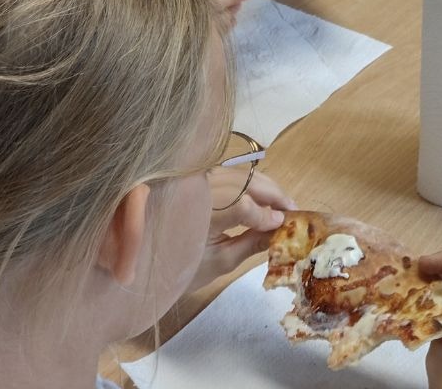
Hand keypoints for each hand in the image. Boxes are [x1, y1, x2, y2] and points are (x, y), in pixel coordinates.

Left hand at [187, 171, 294, 290]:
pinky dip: (250, 184)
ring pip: (241, 174)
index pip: (241, 205)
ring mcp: (197, 178)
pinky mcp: (198, 175)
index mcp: (199, 212)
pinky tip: (260, 198)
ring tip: (280, 205)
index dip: (265, 214)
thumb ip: (252, 244)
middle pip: (245, 182)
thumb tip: (281, 228)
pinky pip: (231, 174)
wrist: (149, 256)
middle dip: (273, 195)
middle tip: (292, 210)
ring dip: (264, 188)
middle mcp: (198, 187)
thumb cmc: (182, 267)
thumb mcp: (221, 262)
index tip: (283, 225)